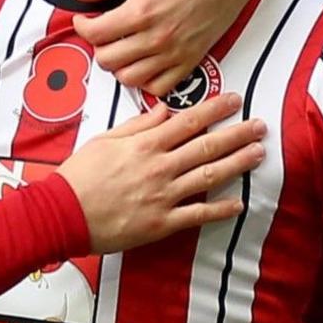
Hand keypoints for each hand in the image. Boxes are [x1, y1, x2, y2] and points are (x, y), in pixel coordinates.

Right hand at [57, 93, 265, 253]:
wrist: (62, 213)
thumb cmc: (78, 176)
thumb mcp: (103, 140)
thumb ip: (136, 126)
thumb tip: (162, 112)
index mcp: (144, 145)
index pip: (187, 122)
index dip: (214, 109)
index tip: (235, 100)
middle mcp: (159, 167)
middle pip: (206, 146)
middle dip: (237, 134)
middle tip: (260, 125)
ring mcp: (163, 196)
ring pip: (209, 176)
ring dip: (237, 164)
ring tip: (259, 153)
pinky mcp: (162, 222)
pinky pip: (198, 214)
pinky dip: (220, 209)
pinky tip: (238, 203)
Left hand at [71, 0, 262, 95]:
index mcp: (140, 12)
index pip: (95, 34)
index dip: (82, 26)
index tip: (85, 19)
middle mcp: (156, 38)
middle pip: (107, 60)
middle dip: (98, 46)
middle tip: (103, 33)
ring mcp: (174, 53)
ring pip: (129, 78)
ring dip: (119, 65)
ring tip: (121, 48)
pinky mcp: (190, 61)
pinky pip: (159, 87)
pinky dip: (145, 80)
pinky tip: (143, 62)